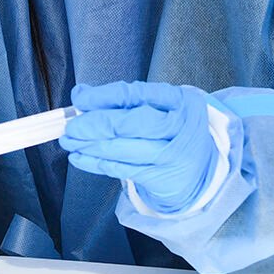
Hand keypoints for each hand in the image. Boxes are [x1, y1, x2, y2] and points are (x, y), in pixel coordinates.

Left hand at [58, 81, 220, 213]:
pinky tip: (79, 157)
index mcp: (181, 101)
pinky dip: (96, 163)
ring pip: (123, 149)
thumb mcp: (160, 108)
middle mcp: (181, 127)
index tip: (81, 98)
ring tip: (69, 141)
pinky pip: (122, 169)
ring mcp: (173, 155)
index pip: (137, 95)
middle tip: (71, 126)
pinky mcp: (162, 179)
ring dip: (90, 145)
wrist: (205, 170)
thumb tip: (82, 95)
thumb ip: (124, 100)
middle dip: (95, 124)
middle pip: (130, 124)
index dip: (105, 96)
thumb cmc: (174, 131)